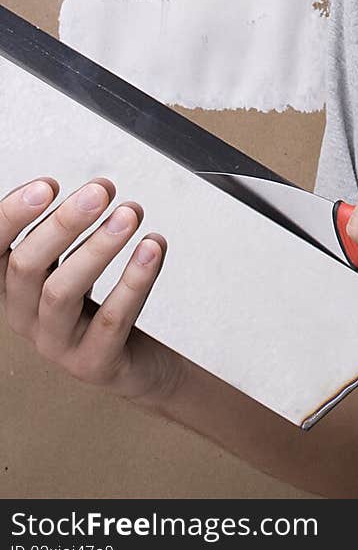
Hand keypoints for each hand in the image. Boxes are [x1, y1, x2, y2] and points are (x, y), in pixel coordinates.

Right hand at [1, 175, 183, 403]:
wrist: (131, 362)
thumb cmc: (95, 306)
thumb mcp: (72, 266)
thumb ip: (72, 233)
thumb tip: (94, 190)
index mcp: (14, 286)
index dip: (12, 216)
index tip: (48, 185)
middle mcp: (26, 316)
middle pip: (26, 267)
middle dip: (63, 223)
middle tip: (100, 191)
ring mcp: (56, 344)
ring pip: (62, 293)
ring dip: (98, 247)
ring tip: (129, 214)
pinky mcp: (93, 363)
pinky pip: (110, 319)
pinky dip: (133, 280)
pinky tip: (152, 249)